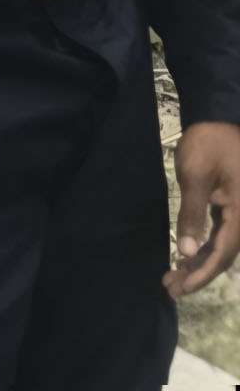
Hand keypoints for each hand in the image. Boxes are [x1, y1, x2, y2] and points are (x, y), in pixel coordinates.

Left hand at [164, 120, 239, 298]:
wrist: (220, 116)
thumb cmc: (209, 142)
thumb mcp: (195, 174)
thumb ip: (192, 213)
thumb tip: (186, 251)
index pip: (222, 254)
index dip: (201, 274)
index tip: (180, 288)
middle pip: (224, 255)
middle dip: (198, 273)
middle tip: (170, 288)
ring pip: (223, 246)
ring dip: (200, 262)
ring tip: (173, 278)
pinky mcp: (234, 206)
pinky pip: (222, 233)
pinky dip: (204, 246)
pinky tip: (187, 255)